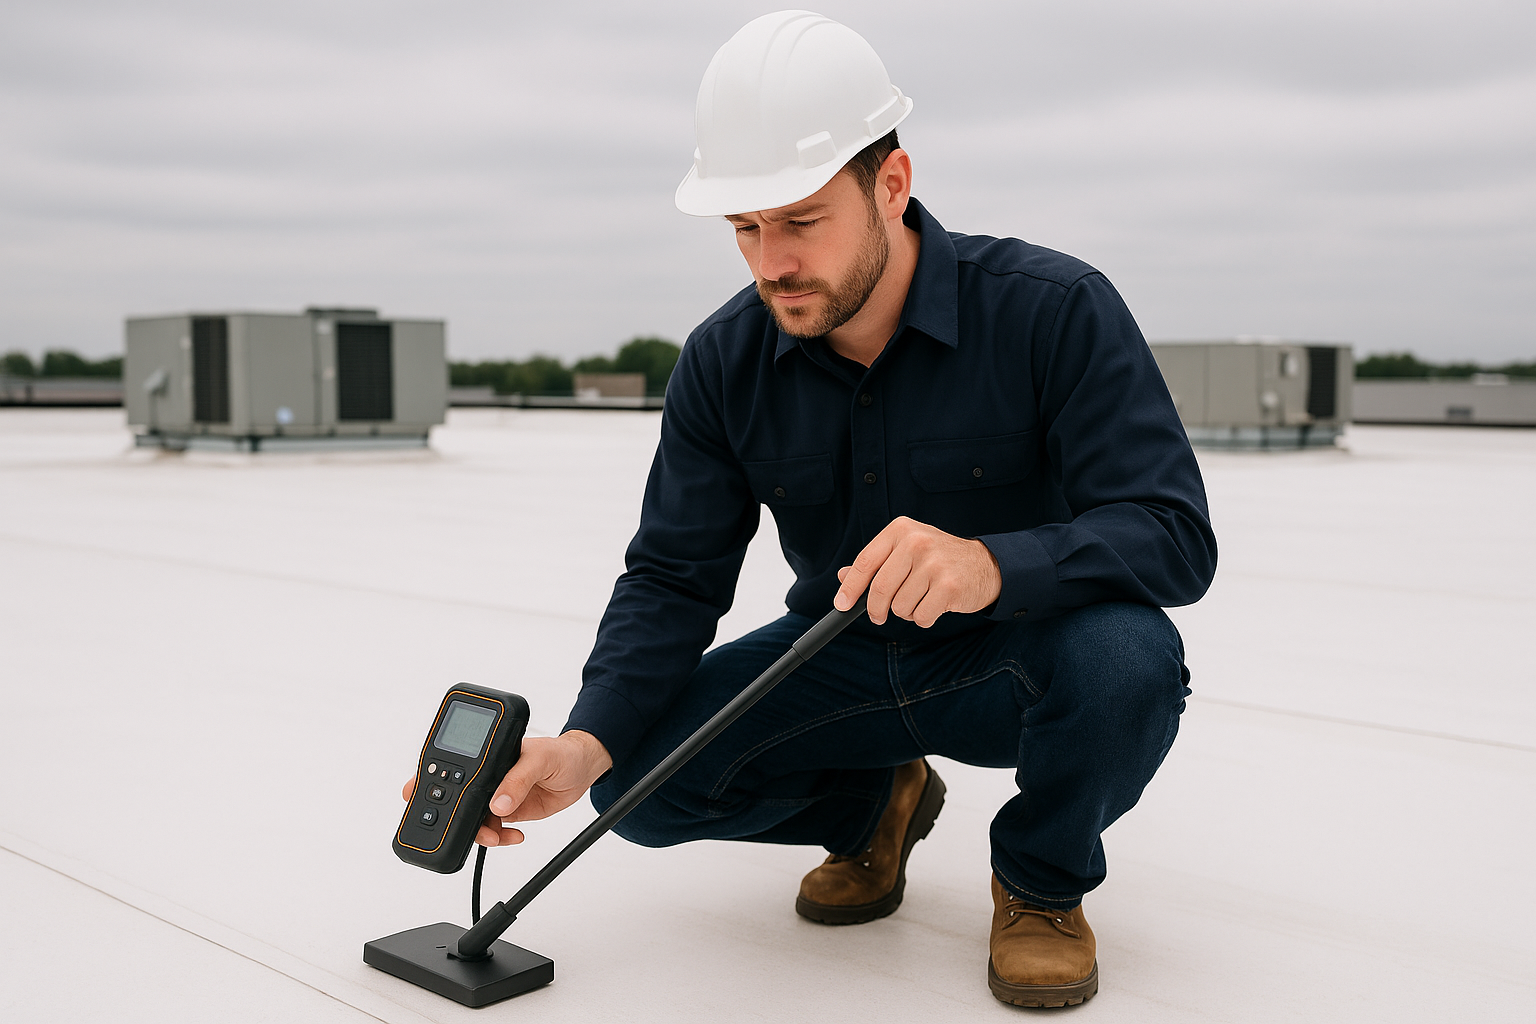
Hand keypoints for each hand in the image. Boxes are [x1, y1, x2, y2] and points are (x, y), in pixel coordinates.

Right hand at [400, 729, 612, 847]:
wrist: (583, 769)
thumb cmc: (561, 752)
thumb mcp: (540, 758)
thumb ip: (518, 780)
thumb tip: (498, 803)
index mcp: (487, 756)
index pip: (453, 765)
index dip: (428, 778)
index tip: (412, 792)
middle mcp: (488, 776)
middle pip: (456, 796)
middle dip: (448, 814)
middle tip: (453, 827)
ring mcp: (497, 795)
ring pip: (473, 818)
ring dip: (479, 831)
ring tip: (495, 835)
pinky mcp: (509, 812)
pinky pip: (494, 830)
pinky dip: (499, 838)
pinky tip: (514, 835)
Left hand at [833, 516, 1000, 627]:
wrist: (985, 564)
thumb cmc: (939, 559)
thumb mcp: (905, 550)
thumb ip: (876, 563)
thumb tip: (842, 577)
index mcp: (901, 530)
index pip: (865, 562)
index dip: (850, 587)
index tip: (841, 605)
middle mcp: (916, 542)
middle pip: (880, 589)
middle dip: (875, 609)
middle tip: (878, 616)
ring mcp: (934, 563)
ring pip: (899, 606)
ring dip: (906, 612)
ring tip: (921, 598)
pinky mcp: (949, 586)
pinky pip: (920, 616)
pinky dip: (923, 618)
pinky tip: (935, 604)